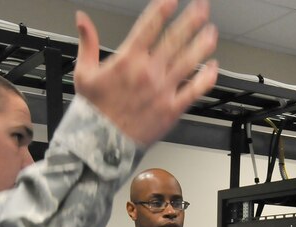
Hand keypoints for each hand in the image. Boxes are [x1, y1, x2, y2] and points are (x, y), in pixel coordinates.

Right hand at [73, 0, 217, 145]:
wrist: (102, 143)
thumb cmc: (95, 110)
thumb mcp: (84, 72)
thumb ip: (87, 42)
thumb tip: (82, 18)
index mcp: (127, 60)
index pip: (149, 27)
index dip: (163, 10)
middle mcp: (148, 73)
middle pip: (174, 40)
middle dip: (190, 20)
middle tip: (201, 7)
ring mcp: (162, 90)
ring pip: (189, 62)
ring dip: (202, 44)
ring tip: (211, 31)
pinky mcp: (172, 108)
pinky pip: (194, 90)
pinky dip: (206, 78)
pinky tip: (213, 66)